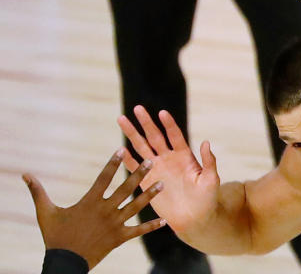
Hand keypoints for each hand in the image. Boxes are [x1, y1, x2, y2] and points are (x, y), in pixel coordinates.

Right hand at [23, 150, 165, 269]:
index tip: (123, 149)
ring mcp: (114, 224)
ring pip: (136, 206)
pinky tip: (164, 221)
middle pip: (125, 189)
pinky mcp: (119, 238)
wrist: (64, 263)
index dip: (113, 163)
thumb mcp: (45, 213)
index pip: (104, 178)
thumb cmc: (54, 236)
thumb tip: (25, 174)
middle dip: (139, 174)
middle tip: (152, 160)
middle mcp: (105, 211)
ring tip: (163, 183)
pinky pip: (138, 231)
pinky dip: (151, 226)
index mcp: (89, 202)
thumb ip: (38, 192)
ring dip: (150, 195)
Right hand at [118, 106, 219, 232]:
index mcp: (185, 156)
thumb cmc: (207, 198)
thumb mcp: (211, 179)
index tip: (162, 112)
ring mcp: (157, 169)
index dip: (169, 124)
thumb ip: (208, 161)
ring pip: (142, 148)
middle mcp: (169, 158)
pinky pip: (135, 169)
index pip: (175, 136)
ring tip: (121, 119)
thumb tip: (206, 142)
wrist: (195, 218)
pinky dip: (127, 160)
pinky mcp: (147, 182)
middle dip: (146, 123)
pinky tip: (119, 150)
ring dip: (132, 134)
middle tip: (137, 108)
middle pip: (155, 136)